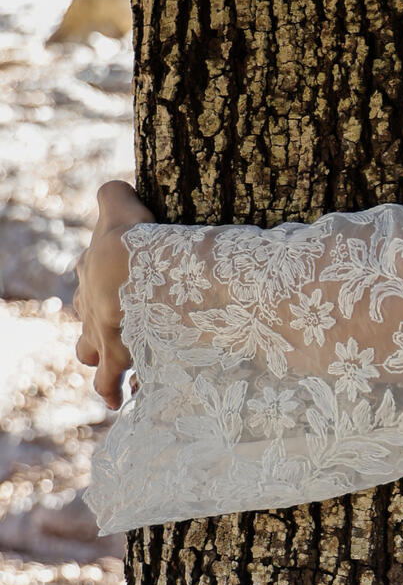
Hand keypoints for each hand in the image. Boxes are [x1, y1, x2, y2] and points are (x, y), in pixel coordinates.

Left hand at [73, 180, 156, 410]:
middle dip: (99, 333)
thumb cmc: (130, 240)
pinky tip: (126, 398)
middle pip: (86, 325)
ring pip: (91, 355)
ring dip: (104, 364)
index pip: (91, 283)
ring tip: (118, 375)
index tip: (122, 292)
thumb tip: (112, 186)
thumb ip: (114, 195)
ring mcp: (101, 336)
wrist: (134, 273)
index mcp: (91, 274)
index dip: (105, 289)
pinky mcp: (116, 357)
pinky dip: (117, 390)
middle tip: (119, 338)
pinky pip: (111, 382)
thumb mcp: (121, 208)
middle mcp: (89, 308)